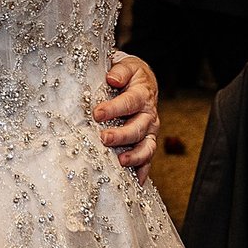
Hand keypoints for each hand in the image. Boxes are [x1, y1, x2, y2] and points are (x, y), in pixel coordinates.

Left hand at [95, 51, 160, 184]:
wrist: (141, 81)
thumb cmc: (128, 74)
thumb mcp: (126, 66)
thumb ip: (120, 70)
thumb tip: (112, 77)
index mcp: (142, 94)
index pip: (129, 102)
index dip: (114, 108)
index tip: (97, 113)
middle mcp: (149, 115)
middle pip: (138, 127)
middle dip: (121, 135)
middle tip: (104, 138)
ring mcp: (149, 131)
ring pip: (147, 146)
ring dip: (135, 156)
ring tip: (121, 162)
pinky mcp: (147, 142)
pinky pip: (148, 158)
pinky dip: (143, 170)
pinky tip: (135, 181)